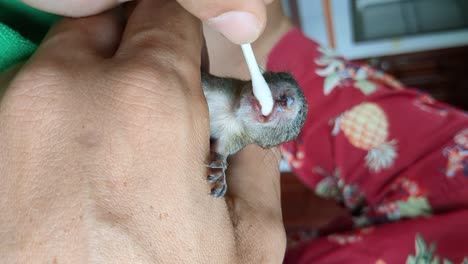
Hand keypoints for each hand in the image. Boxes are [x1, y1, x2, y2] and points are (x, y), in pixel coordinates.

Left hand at [0, 0, 284, 262]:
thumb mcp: (245, 243)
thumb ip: (256, 161)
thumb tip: (250, 128)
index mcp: (148, 104)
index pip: (171, 14)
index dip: (191, 38)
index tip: (197, 68)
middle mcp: (66, 92)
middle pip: (112, 26)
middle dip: (143, 54)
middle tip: (163, 107)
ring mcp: (6, 119)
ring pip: (64, 61)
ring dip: (98, 84)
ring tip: (120, 149)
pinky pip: (28, 105)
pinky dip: (59, 118)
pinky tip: (78, 174)